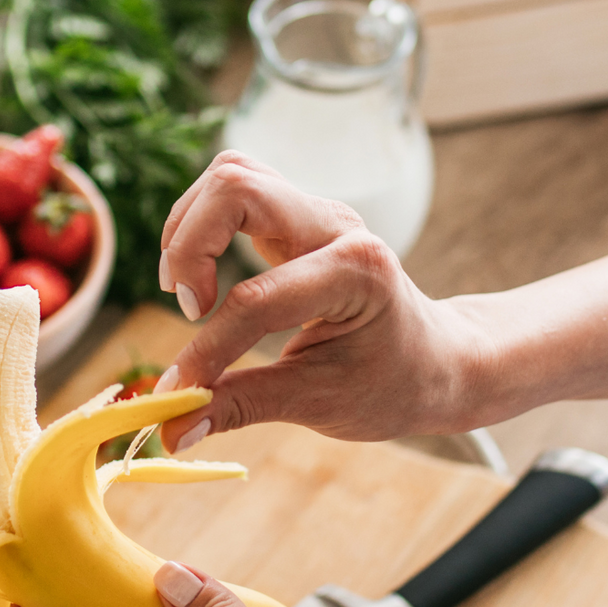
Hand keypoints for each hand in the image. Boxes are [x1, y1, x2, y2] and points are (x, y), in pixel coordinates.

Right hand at [152, 152, 487, 449]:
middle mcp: (336, 225)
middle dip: (190, 248)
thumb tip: (172, 432)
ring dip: (189, 229)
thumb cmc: (391, 383)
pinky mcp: (296, 214)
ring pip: (231, 175)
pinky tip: (200, 274)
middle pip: (236, 187)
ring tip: (189, 293)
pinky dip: (202, 224)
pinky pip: (235, 189)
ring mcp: (315, 212)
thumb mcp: (320, 404)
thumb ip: (241, 408)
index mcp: (357, 272)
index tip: (181, 390)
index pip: (256, 299)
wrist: (435, 360)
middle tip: (191, 309)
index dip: (207, 349)